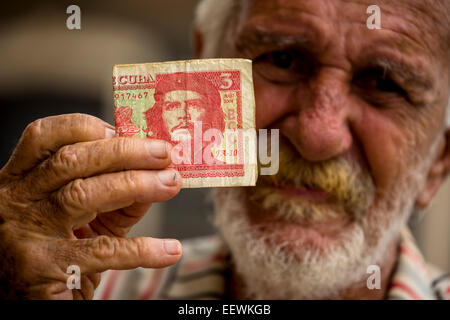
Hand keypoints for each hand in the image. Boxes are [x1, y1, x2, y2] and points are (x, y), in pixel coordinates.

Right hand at [0, 113, 182, 298]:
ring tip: (171, 183)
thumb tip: (158, 172)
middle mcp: (18, 200)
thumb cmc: (58, 251)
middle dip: (124, 151)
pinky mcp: (44, 269)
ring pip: (83, 195)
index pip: (44, 137)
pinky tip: (169, 249)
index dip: (84, 127)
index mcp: (22, 180)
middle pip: (71, 160)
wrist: (28, 302)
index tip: (121, 129)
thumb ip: (115, 194)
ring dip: (136, 185)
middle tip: (163, 153)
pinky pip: (103, 251)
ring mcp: (27, 234)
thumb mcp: (82, 216)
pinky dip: (142, 249)